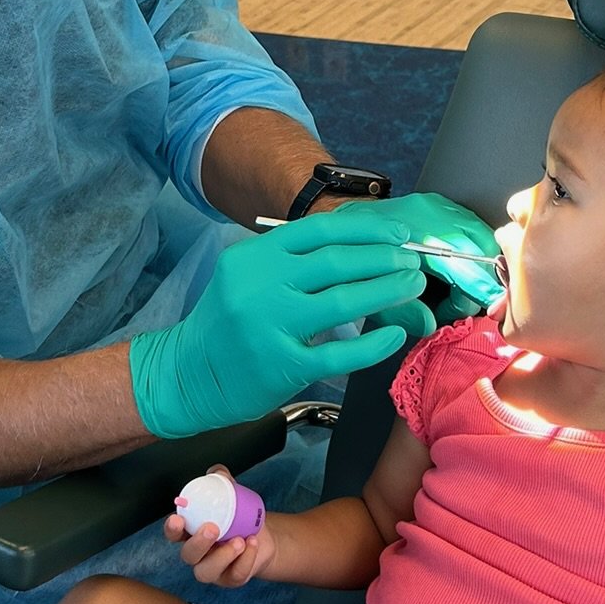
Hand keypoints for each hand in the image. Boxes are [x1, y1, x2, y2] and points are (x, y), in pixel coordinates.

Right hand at [129, 209, 426, 441]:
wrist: (189, 373)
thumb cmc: (230, 322)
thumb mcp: (251, 276)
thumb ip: (295, 261)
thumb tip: (364, 247)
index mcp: (255, 256)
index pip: (320, 231)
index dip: (367, 230)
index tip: (400, 233)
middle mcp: (261, 286)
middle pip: (337, 262)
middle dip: (385, 259)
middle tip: (415, 261)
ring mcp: (271, 326)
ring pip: (344, 301)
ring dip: (387, 291)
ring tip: (413, 287)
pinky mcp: (282, 366)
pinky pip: (340, 353)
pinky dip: (374, 344)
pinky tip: (395, 335)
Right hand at [163, 467, 276, 586]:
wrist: (261, 539)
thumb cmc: (239, 518)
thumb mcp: (232, 498)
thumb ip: (223, 483)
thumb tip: (217, 472)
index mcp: (191, 533)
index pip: (174, 533)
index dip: (172, 528)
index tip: (178, 519)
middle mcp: (197, 554)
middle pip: (188, 555)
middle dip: (198, 543)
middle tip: (213, 528)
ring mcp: (212, 570)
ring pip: (206, 572)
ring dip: (222, 556)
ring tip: (240, 540)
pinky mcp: (230, 579)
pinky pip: (234, 575)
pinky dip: (245, 560)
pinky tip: (253, 544)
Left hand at [325, 194, 501, 304]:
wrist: (338, 221)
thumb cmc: (350, 261)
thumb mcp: (366, 294)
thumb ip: (399, 311)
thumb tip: (430, 325)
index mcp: (413, 235)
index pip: (462, 263)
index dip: (477, 289)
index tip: (484, 308)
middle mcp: (430, 214)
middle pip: (481, 249)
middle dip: (477, 282)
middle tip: (452, 304)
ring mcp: (438, 206)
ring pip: (481, 239)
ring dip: (476, 268)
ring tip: (449, 290)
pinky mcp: (440, 205)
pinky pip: (471, 230)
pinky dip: (471, 254)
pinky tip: (450, 272)